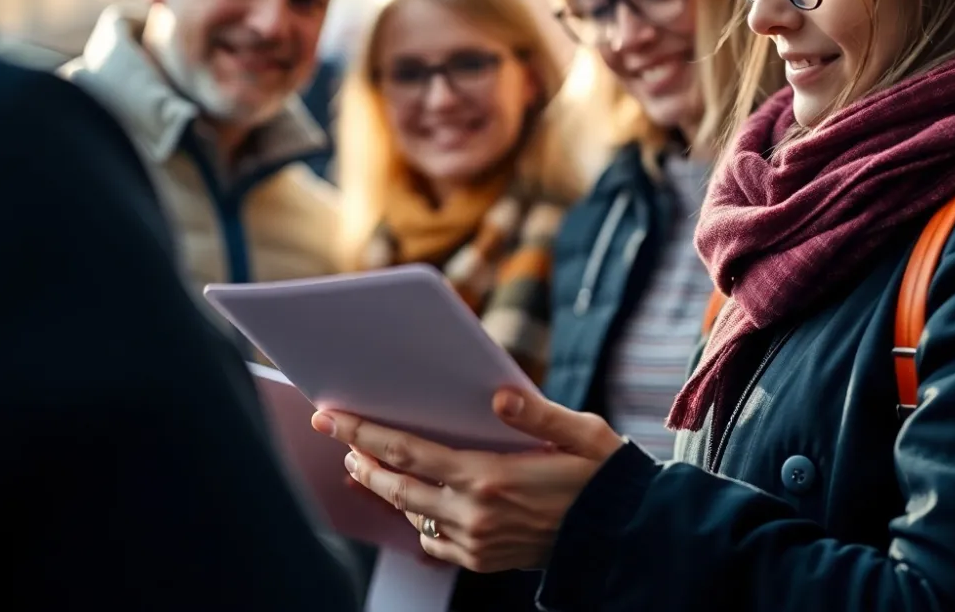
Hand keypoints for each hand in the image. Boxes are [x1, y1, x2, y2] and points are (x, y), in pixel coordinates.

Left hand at [311, 388, 622, 572]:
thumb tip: (499, 396)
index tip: (336, 417)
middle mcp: (476, 514)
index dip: (367, 433)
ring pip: (412, 514)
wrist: (622, 535)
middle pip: (398, 487)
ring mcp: (478, 542)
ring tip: (360, 463)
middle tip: (333, 433)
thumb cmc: (602, 476)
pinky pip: (434, 540)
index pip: (411, 453)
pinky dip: (412, 517)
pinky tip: (404, 501)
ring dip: (382, 488)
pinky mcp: (485, 558)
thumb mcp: (580, 433)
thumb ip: (537, 415)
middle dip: (360, 458)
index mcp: (491, 477)